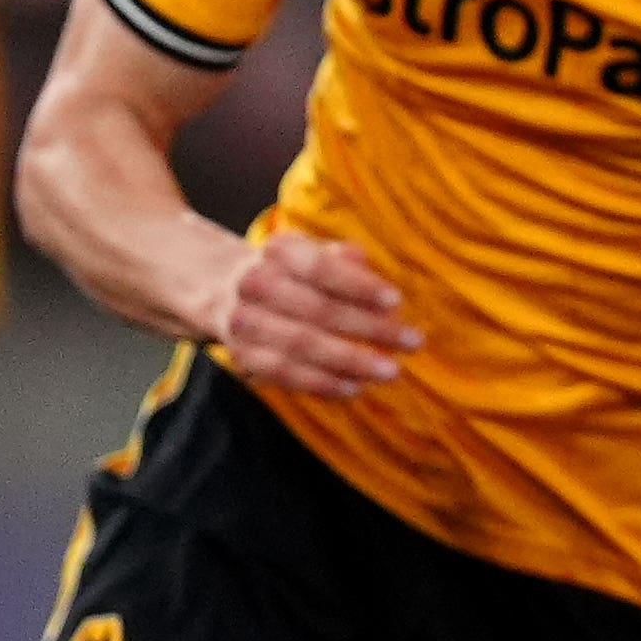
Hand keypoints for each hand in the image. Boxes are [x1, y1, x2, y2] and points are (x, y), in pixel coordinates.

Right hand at [216, 230, 421, 395]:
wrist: (227, 291)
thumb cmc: (295, 272)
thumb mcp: (317, 253)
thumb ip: (347, 262)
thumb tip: (376, 283)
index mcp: (280, 252)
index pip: (321, 268)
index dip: (358, 285)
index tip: (396, 300)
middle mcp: (255, 284)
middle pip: (317, 310)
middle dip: (369, 328)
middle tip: (412, 342)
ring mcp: (244, 322)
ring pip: (301, 345)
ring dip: (350, 361)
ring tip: (390, 370)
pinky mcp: (243, 355)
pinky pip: (284, 373)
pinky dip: (321, 383)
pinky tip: (355, 388)